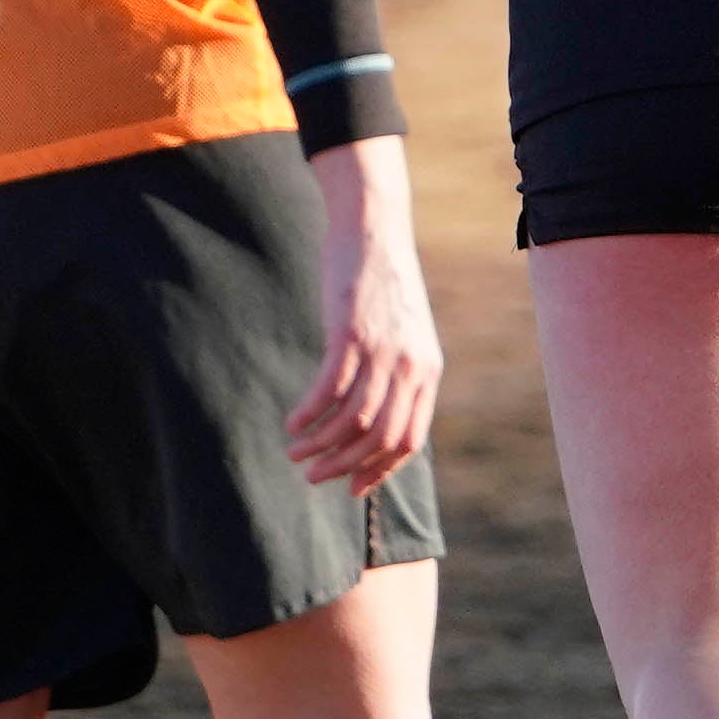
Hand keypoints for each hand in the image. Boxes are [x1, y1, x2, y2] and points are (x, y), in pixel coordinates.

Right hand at [290, 136, 441, 490]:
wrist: (375, 232)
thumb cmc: (382, 287)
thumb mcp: (402, 335)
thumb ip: (396, 375)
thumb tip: (372, 421)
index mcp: (427, 372)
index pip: (408, 440)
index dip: (378, 470)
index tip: (351, 487)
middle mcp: (411, 366)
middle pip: (379, 438)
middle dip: (343, 465)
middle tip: (313, 476)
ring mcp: (383, 351)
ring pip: (352, 419)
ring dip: (320, 444)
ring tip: (295, 452)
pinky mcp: (351, 334)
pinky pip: (328, 389)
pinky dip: (308, 413)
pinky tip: (291, 422)